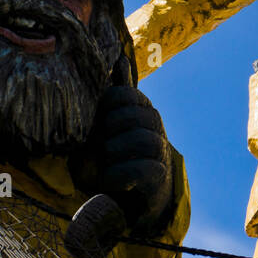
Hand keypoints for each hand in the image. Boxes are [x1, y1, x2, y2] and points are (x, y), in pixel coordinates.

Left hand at [85, 86, 173, 235]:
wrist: (131, 198)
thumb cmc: (116, 155)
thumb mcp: (110, 124)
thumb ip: (117, 95)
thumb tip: (120, 58)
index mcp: (142, 109)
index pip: (124, 95)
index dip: (106, 106)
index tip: (96, 122)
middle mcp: (155, 128)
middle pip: (135, 116)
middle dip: (111, 129)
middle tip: (99, 144)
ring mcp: (161, 153)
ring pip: (144, 141)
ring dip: (116, 151)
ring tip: (104, 162)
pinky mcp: (159, 178)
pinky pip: (142, 170)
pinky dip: (119, 175)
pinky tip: (108, 179)